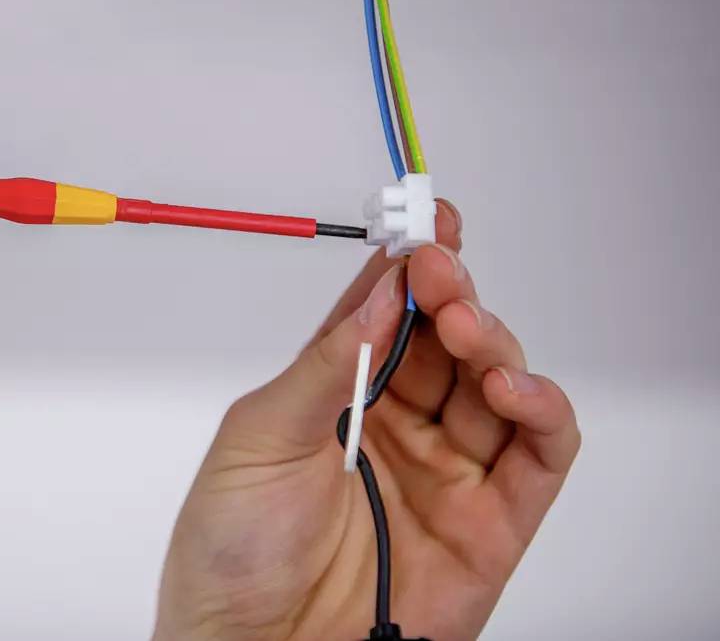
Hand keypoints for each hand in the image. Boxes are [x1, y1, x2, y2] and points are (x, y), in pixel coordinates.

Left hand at [155, 202, 579, 640]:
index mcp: (337, 394)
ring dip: (493, 341)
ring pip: (497, 382)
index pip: (386, 312)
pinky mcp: (489, 524)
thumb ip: (327, 362)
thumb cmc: (231, 551)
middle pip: (448, 338)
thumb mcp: (259, 436)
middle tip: (440, 270)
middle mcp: (397, 426)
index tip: (423, 222)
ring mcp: (446, 472)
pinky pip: (538, 455)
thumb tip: (378, 289)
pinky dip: (541, 409)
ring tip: (466, 326)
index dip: (407, 264)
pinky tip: (510, 385)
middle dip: (451, 293)